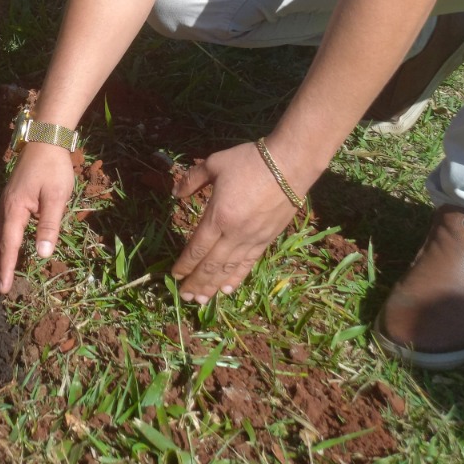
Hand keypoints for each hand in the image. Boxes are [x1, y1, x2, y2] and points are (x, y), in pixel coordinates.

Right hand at [0, 142, 75, 299]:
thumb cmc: (53, 168)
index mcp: (14, 210)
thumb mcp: (56, 196)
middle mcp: (4, 210)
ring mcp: (4, 206)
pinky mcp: (9, 203)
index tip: (3, 291)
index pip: (8, 246)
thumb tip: (43, 254)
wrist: (44, 140)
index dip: (6, 269)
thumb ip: (49, 225)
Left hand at [170, 142, 302, 302]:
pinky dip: (236, 279)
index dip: (184, 264)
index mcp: (218, 216)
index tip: (174, 275)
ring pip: (228, 270)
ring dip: (212, 287)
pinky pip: (248, 265)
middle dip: (195, 282)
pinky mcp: (266, 240)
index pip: (197, 248)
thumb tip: (175, 193)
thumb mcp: (215, 163)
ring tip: (200, 301)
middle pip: (211, 265)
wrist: (290, 165)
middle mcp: (234, 234)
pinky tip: (227, 289)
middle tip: (183, 297)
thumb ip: (193, 179)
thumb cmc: (249, 162)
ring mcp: (252, 239)